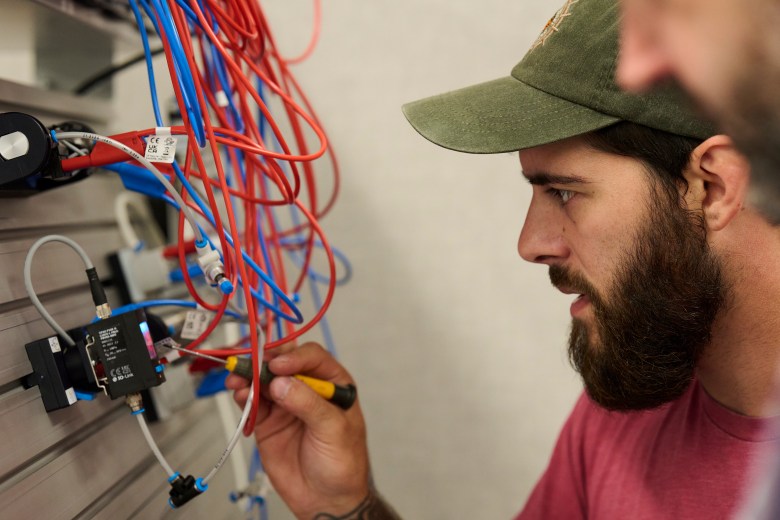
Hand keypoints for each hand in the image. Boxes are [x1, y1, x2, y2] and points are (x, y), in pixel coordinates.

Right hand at [226, 342, 369, 518]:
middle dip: (265, 362)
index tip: (278, 367)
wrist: (326, 499)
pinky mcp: (268, 421)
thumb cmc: (343, 464)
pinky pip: (253, 402)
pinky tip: (240, 394)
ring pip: (264, 381)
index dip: (294, 357)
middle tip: (250, 365)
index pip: (312, 358)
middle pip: (283, 365)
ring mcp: (286, 404)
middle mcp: (308, 389)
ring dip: (249, 376)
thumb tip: (282, 383)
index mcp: (332, 384)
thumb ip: (309, 405)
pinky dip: (244, 396)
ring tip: (238, 379)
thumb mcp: (334, 430)